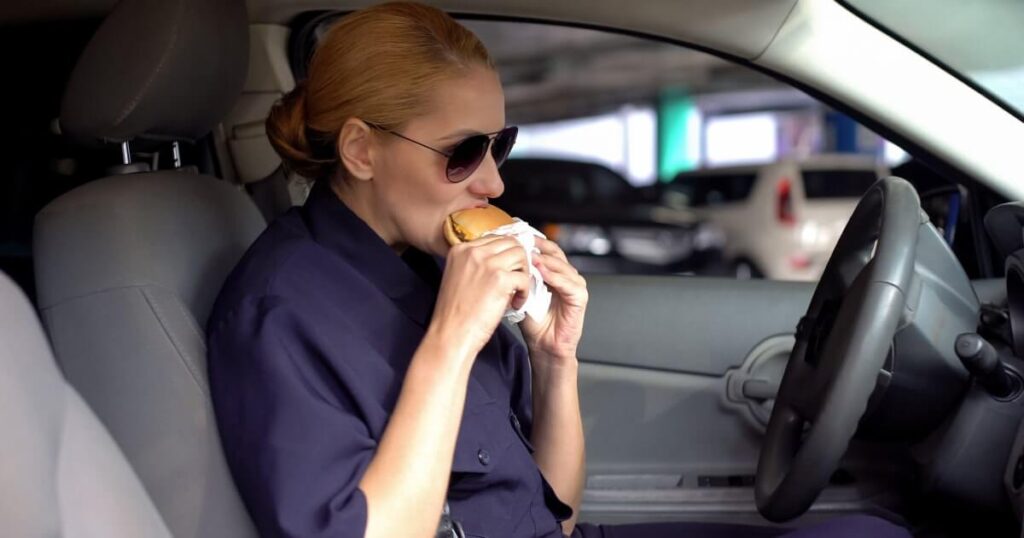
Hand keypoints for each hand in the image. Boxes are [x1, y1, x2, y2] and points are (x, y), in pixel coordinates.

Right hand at [430, 236, 532, 358]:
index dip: (507, 254)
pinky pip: (524, 277)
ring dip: (524, 273)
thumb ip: (475, 264)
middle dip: (519, 261)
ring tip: (517, 292)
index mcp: (460, 249)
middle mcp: (473, 252)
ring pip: (521, 255)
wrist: (450, 335)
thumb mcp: (458, 277)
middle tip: (517, 280)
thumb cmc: (455, 313)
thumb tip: (501, 259)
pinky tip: (516, 303)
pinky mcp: (500, 279)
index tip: (510, 269)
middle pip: (511, 242)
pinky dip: (525, 291)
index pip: (495, 238)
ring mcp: (487, 264)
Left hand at [520, 237, 587, 364]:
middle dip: (538, 246)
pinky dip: (555, 276)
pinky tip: (542, 272)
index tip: (516, 235)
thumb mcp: (522, 293)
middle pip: (554, 253)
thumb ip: (519, 275)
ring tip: (530, 255)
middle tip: (523, 240)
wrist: (544, 346)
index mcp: (553, 273)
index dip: (531, 242)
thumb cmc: (534, 323)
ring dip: (545, 260)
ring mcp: (575, 285)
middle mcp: (566, 276)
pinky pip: (568, 283)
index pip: (545, 250)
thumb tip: (504, 257)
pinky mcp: (580, 298)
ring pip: (561, 265)